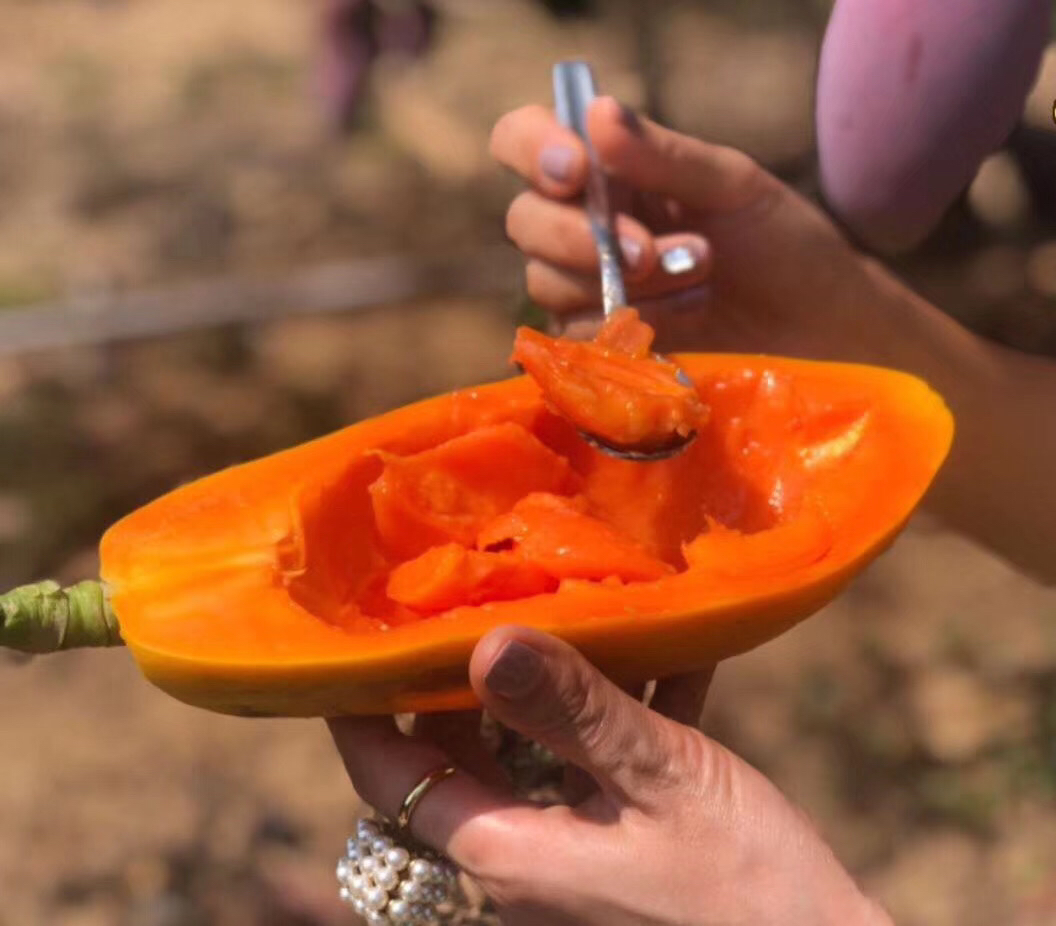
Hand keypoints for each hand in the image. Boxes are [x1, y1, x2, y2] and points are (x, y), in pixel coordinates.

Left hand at [329, 626, 890, 925]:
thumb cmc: (746, 893)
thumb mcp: (659, 781)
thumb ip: (573, 711)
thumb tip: (485, 644)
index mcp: (509, 850)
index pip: (390, 776)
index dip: (358, 708)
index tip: (351, 635)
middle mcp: (527, 856)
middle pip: (458, 753)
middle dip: (458, 675)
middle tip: (469, 589)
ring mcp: (577, 850)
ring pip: (531, 749)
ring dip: (548, 681)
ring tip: (565, 598)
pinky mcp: (629, 840)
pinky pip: (602, 761)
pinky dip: (621, 706)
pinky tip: (668, 643)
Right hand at [491, 97, 1055, 583]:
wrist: (818, 331)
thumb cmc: (782, 245)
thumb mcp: (732, 187)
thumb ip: (663, 155)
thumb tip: (596, 113)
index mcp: (609, 170)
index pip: (524, 141)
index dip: (532, 151)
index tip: (577, 172)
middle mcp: (585, 224)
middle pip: (525, 221)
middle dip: (582, 237)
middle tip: (650, 251)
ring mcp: (588, 287)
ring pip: (547, 283)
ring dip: (625, 285)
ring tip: (701, 277)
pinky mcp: (601, 345)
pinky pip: (577, 337)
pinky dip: (632, 326)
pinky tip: (689, 317)